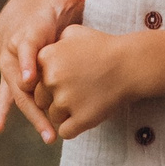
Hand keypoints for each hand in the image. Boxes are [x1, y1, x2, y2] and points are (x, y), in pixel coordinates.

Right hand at [0, 0, 100, 142]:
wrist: (20, 15)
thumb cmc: (47, 9)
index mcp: (27, 34)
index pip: (27, 48)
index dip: (27, 62)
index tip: (29, 78)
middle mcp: (14, 53)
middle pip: (20, 79)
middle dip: (33, 100)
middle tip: (47, 119)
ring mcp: (11, 68)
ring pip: (17, 94)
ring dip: (31, 115)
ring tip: (47, 135)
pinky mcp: (11, 79)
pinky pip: (6, 97)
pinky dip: (1, 112)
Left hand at [34, 23, 134, 140]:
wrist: (131, 65)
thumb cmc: (104, 47)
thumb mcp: (75, 33)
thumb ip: (53, 42)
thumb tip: (37, 53)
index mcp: (46, 58)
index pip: (33, 80)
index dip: (49, 81)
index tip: (67, 78)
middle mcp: (51, 79)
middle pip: (41, 100)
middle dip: (56, 98)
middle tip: (78, 90)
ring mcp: (65, 100)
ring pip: (54, 117)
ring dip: (67, 113)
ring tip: (87, 99)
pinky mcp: (80, 119)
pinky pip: (66, 132)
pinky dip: (75, 127)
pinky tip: (87, 115)